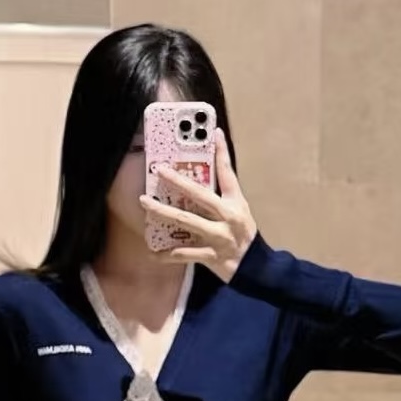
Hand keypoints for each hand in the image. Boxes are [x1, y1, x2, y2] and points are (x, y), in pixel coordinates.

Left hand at [139, 129, 257, 282]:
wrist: (256, 268)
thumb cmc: (243, 237)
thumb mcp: (239, 211)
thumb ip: (223, 194)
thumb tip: (204, 176)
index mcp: (235, 202)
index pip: (228, 172)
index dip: (222, 151)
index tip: (214, 132)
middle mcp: (227, 216)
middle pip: (199, 194)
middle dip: (177, 180)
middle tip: (158, 169)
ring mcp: (219, 237)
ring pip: (186, 221)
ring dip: (163, 211)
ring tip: (145, 203)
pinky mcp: (211, 256)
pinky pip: (184, 255)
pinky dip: (166, 255)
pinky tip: (152, 253)